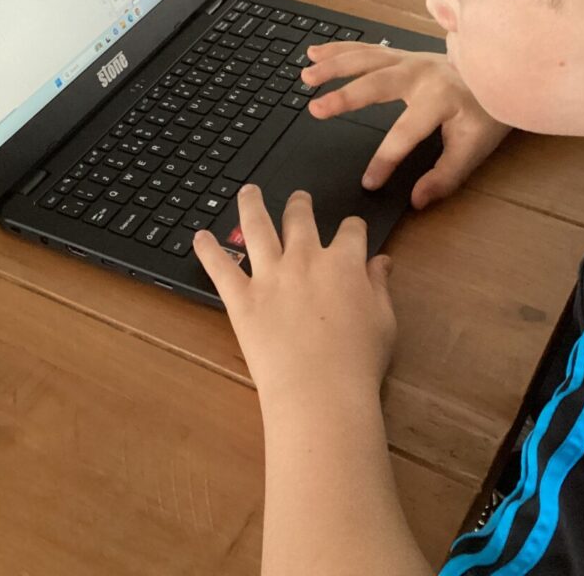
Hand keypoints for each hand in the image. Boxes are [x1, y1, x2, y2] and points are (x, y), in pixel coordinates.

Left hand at [194, 187, 395, 406]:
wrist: (320, 392)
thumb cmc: (359, 361)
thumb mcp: (384, 321)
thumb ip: (379, 286)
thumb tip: (381, 262)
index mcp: (344, 263)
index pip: (351, 231)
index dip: (353, 228)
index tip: (352, 229)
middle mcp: (305, 259)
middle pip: (300, 219)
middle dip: (300, 205)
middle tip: (298, 198)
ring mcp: (270, 276)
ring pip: (257, 228)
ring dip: (252, 205)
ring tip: (248, 192)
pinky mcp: (242, 298)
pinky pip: (220, 268)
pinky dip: (208, 250)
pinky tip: (199, 237)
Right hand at [302, 43, 509, 208]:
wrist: (501, 71)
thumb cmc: (486, 112)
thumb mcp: (475, 149)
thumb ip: (446, 176)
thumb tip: (418, 200)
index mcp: (440, 99)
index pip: (405, 134)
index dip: (385, 160)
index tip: (368, 182)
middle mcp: (421, 74)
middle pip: (377, 84)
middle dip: (346, 97)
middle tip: (316, 110)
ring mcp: (409, 59)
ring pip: (365, 60)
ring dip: (333, 66)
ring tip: (306, 76)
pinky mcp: (402, 54)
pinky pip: (366, 49)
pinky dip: (339, 49)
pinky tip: (315, 52)